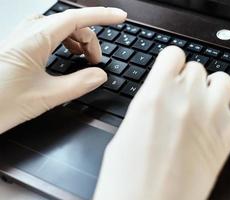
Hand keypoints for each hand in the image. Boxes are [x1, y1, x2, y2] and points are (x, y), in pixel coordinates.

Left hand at [0, 7, 126, 133]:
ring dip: (78, 41)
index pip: (77, 18)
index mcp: (36, 39)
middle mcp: (29, 32)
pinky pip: (49, 34)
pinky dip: (65, 43)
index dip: (102, 16)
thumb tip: (99, 76)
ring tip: (85, 59)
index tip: (119, 18)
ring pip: (60, 28)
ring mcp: (23, 37)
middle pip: (71, 24)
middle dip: (90, 40)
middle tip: (97, 62)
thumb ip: (78, 85)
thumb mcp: (45, 96)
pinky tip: (67, 56)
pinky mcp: (20, 45)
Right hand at [95, 46, 229, 199]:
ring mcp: (211, 115)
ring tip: (203, 105)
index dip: (172, 63)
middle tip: (183, 98)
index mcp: (155, 95)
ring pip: (222, 80)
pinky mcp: (228, 136)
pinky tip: (223, 114)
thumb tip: (159, 98)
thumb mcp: (127, 129)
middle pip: (197, 68)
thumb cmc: (129, 177)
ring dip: (213, 89)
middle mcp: (185, 99)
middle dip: (190, 81)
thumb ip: (148, 106)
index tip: (172, 72)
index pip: (174, 54)